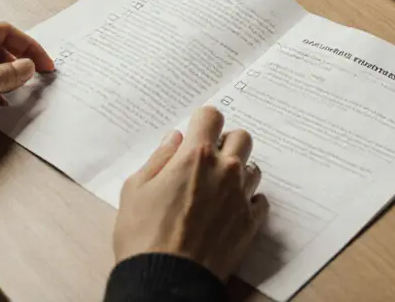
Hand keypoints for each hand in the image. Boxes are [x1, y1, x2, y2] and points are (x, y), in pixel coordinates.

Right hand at [114, 106, 268, 279]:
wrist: (166, 279)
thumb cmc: (143, 236)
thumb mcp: (135, 189)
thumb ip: (158, 158)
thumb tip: (174, 140)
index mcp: (195, 156)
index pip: (212, 115)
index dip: (202, 121)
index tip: (195, 132)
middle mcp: (224, 170)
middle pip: (241, 136)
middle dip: (225, 142)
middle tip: (207, 160)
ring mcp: (241, 197)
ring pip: (253, 167)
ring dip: (238, 171)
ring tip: (217, 187)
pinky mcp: (250, 223)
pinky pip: (260, 200)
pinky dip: (247, 200)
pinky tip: (229, 210)